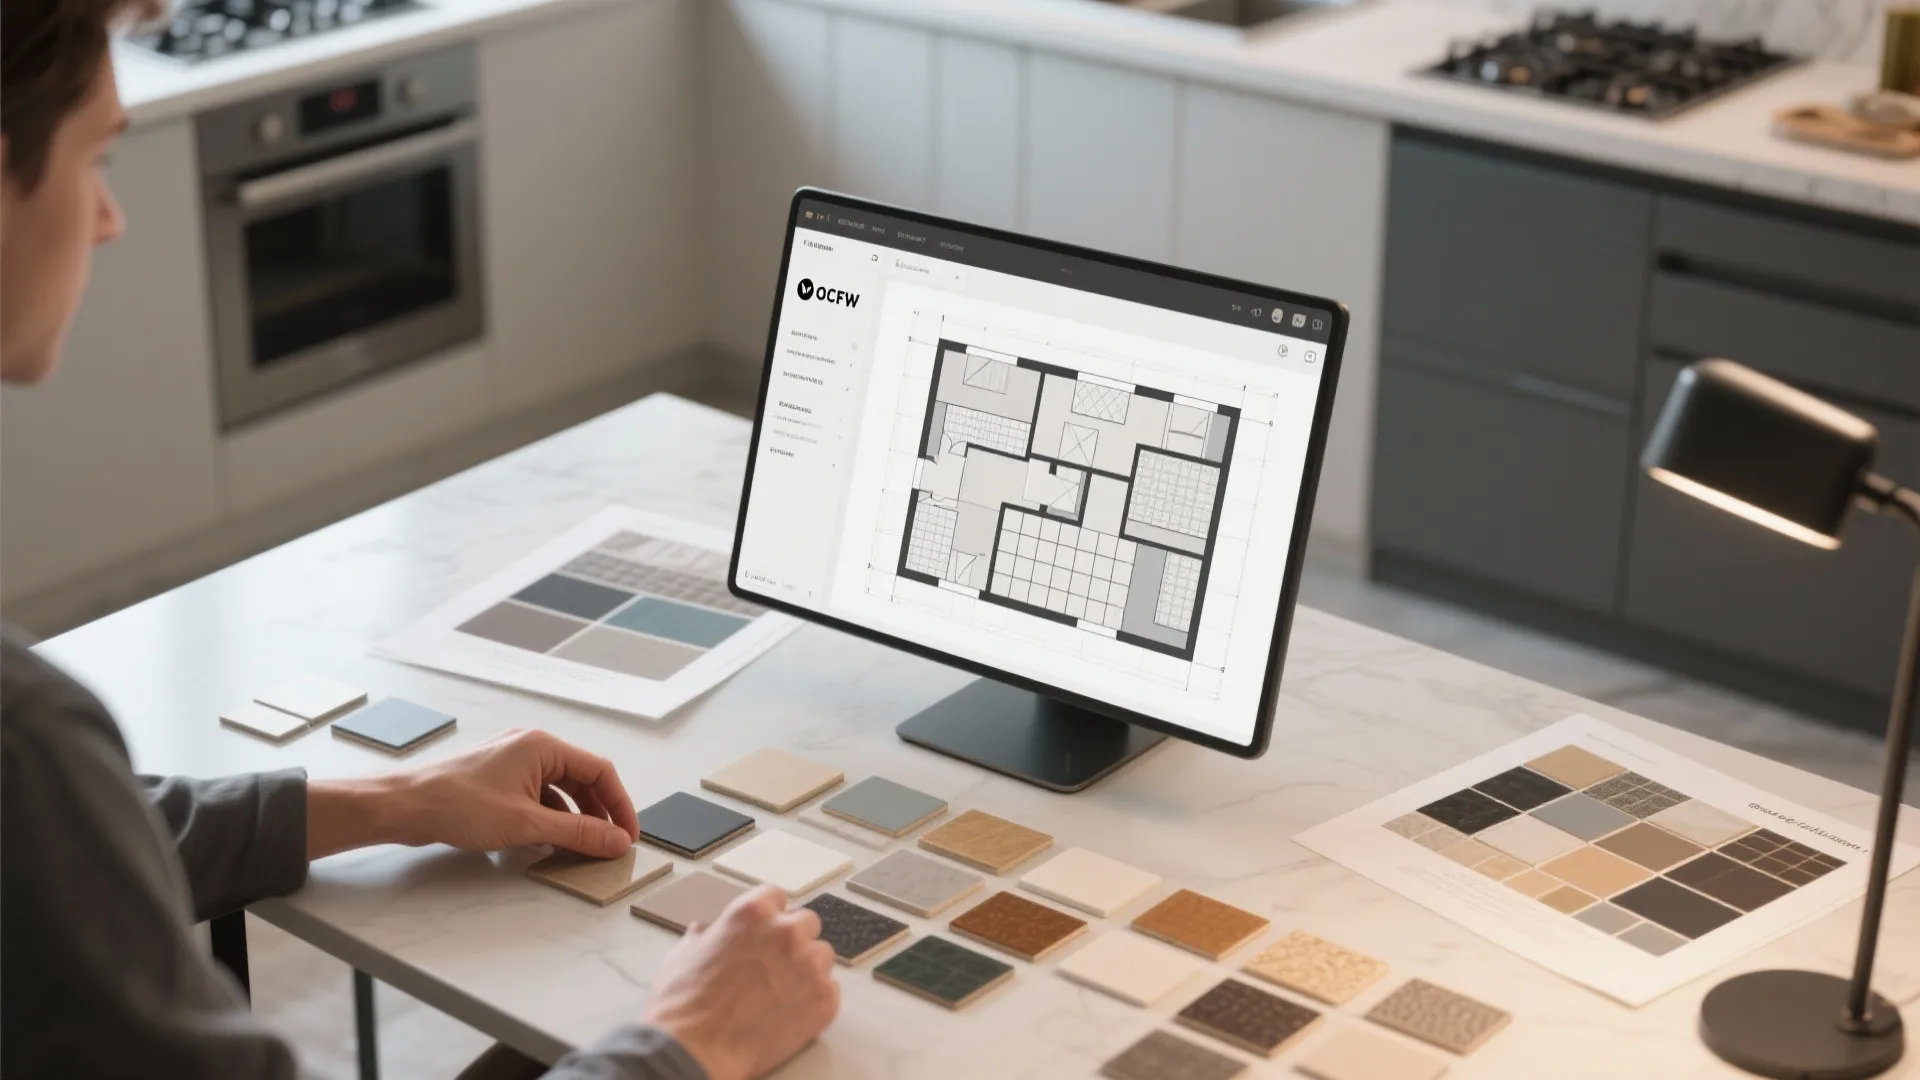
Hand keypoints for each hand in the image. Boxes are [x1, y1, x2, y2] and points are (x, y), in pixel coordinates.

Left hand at [307, 729, 638, 859]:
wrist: (404, 807)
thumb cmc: (459, 806)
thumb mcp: (528, 824)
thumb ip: (578, 833)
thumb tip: (616, 841)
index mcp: (543, 746)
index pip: (600, 771)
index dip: (620, 805)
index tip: (628, 836)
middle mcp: (531, 747)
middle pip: (582, 779)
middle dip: (598, 813)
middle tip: (608, 845)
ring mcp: (512, 762)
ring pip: (559, 790)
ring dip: (574, 818)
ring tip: (581, 848)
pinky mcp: (498, 780)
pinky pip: (537, 796)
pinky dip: (549, 818)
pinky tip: (549, 842)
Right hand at [643, 885, 839, 1079]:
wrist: (696, 1051)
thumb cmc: (683, 1006)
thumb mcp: (682, 956)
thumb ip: (703, 937)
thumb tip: (703, 932)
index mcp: (753, 913)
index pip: (777, 896)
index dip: (771, 914)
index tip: (768, 928)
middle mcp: (786, 932)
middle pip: (807, 922)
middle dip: (794, 939)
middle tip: (776, 963)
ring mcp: (809, 966)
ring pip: (822, 956)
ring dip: (807, 968)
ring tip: (782, 991)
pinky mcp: (824, 999)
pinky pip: (830, 989)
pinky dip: (815, 999)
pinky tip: (791, 1011)